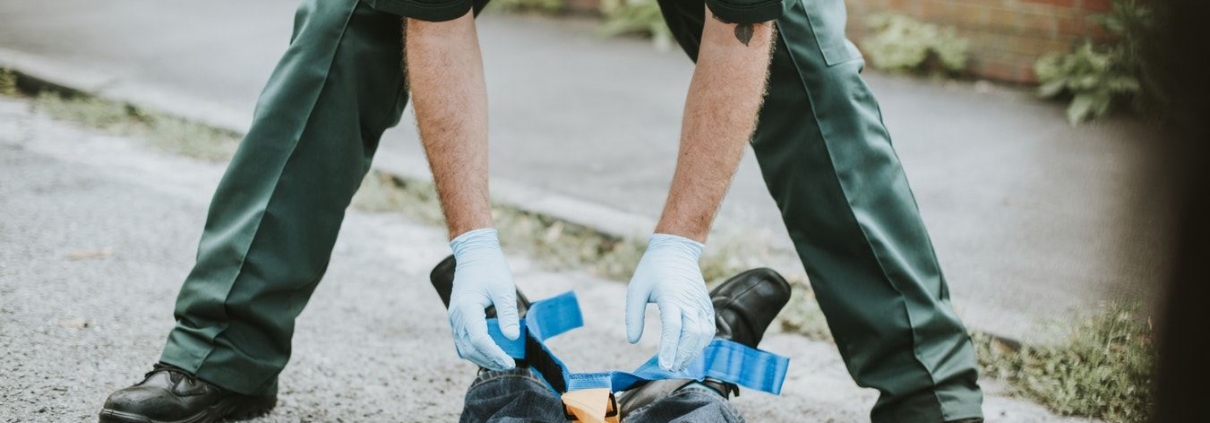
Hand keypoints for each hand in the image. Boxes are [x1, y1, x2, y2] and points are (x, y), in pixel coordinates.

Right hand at [448, 228, 520, 369]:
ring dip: (482, 358)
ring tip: (502, 362)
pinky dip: (476, 351)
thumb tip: (512, 338)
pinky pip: (463, 342)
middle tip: (509, 365)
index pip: (480, 340)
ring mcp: (454, 319)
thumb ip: (508, 314)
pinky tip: (491, 352)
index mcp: (467, 308)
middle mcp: (456, 317)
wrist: (474, 253)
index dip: (495, 354)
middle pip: (470, 349)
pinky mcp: (457, 319)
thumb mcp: (504, 288)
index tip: (511, 362)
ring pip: (464, 348)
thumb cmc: (491, 268)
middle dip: (489, 360)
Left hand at [625, 234, 715, 370]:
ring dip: (693, 352)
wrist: (676, 250)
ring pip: (703, 334)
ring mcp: (701, 304)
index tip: (663, 365)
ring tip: (680, 365)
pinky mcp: (706, 305)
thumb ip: (633, 316)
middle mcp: (690, 302)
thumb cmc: (653, 269)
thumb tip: (633, 340)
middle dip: (682, 355)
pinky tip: (690, 352)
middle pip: (692, 334)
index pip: (673, 327)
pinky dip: (701, 344)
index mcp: (672, 296)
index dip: (669, 348)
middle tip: (670, 369)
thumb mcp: (636, 289)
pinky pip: (709, 329)